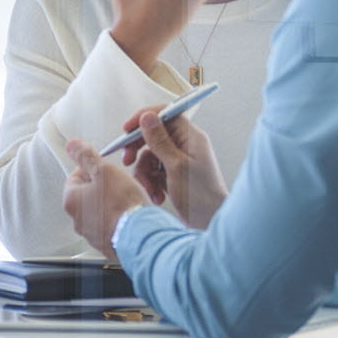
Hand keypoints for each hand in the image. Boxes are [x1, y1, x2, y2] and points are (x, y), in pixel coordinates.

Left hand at [62, 140, 151, 260]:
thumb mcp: (104, 171)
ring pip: (101, 212)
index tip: (106, 170)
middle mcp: (77, 220)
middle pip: (89, 195)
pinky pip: (112, 227)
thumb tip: (72, 146)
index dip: (94, 169)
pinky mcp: (107, 244)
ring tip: (127, 202)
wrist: (142, 235)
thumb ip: (86, 156)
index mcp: (71, 201)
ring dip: (112, 205)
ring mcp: (92, 234)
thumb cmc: (124, 206)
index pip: (76, 175)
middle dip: (104, 188)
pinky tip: (130, 217)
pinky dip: (120, 221)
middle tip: (119, 186)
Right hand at [123, 108, 228, 228]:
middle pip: (153, 135)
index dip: (144, 118)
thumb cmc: (201, 196)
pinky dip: (150, 182)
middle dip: (137, 149)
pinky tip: (157, 195)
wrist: (211, 223)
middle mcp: (185, 146)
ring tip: (149, 188)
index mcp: (190, 138)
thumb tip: (147, 117)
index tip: (127, 128)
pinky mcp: (173, 175)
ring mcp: (179, 161)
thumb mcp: (175, 166)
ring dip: (144, 172)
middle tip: (126, 159)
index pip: (165, 115)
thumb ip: (159, 140)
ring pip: (149, 155)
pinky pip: (153, 171)